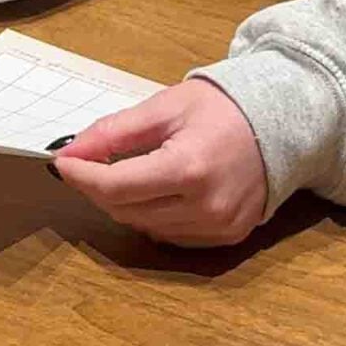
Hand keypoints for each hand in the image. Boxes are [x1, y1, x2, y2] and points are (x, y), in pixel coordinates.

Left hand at [54, 79, 267, 245]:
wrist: (282, 124)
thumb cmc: (222, 109)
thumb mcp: (165, 107)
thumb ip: (116, 131)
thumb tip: (73, 151)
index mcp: (190, 169)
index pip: (116, 187)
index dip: (82, 176)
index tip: (63, 162)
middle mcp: (205, 208)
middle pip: (125, 210)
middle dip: (99, 187)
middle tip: (90, 162)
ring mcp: (218, 228)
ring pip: (144, 227)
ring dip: (124, 203)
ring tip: (127, 171)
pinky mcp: (226, 238)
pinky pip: (170, 235)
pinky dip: (152, 215)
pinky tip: (158, 190)